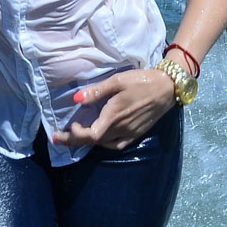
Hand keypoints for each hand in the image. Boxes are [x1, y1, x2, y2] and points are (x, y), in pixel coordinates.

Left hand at [50, 69, 176, 150]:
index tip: (67, 127)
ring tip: (76, 136)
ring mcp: (130, 133)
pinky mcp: (137, 134)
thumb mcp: (117, 81)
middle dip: (74, 140)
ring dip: (89, 142)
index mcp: (114, 116)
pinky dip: (104, 144)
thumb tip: (76, 99)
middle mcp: (121, 128)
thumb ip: (96, 91)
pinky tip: (99, 138)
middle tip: (58, 138)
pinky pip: (117, 145)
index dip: (76, 135)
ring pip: (104, 144)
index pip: (91, 135)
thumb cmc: (140, 81)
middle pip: (94, 141)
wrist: (168, 88)